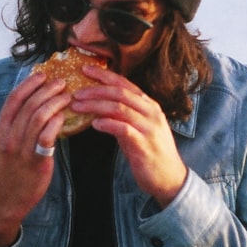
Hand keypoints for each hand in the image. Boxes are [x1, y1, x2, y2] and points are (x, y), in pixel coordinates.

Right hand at [0, 73, 69, 246]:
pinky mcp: (36, 162)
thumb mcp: (2, 146)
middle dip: (47, 89)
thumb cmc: (6, 172)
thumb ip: (14, 127)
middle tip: (62, 81)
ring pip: (39, 117)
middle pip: (29, 104)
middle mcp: (9, 137)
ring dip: (56, 102)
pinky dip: (57, 122)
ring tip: (68, 96)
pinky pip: (48, 136)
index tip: (41, 73)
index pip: (13, 99)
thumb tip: (34, 105)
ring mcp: (22, 150)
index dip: (28, 83)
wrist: (2, 202)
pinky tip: (65, 116)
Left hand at [72, 65, 187, 207]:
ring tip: (78, 106)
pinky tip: (94, 124)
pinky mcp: (144, 144)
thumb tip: (99, 107)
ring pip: (119, 108)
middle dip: (96, 89)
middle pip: (120, 92)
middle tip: (76, 92)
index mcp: (148, 105)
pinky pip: (123, 129)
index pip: (124, 83)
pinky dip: (107, 124)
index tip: (85, 69)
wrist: (170, 177)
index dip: (104, 75)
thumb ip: (123, 115)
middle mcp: (150, 112)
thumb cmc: (151, 152)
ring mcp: (148, 127)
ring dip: (96, 105)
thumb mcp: (138, 128)